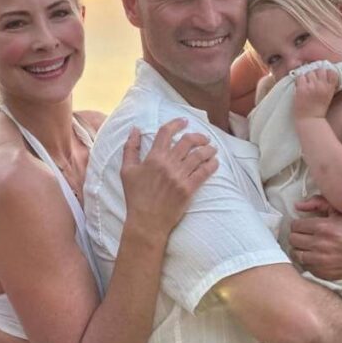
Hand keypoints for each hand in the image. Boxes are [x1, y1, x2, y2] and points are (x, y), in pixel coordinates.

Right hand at [121, 118, 217, 236]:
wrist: (146, 221)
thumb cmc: (135, 196)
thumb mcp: (126, 170)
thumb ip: (130, 148)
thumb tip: (135, 129)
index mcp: (153, 158)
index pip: (166, 133)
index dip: (176, 124)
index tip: (184, 121)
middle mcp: (168, 164)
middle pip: (188, 141)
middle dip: (198, 136)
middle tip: (203, 138)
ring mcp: (180, 176)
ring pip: (199, 155)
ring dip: (208, 149)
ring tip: (212, 148)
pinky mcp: (189, 188)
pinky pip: (204, 172)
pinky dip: (212, 164)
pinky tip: (215, 162)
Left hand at [290, 197, 341, 281]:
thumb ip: (318, 203)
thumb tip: (297, 206)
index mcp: (323, 228)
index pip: (295, 226)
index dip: (299, 225)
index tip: (305, 226)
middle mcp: (320, 245)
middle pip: (293, 240)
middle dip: (298, 236)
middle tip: (306, 236)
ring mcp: (322, 261)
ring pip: (296, 254)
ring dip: (300, 249)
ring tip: (309, 246)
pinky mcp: (325, 273)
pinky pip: (306, 267)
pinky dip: (308, 262)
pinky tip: (316, 257)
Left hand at [293, 68, 338, 119]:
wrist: (309, 119)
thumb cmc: (319, 108)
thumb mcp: (329, 96)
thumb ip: (329, 85)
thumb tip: (327, 74)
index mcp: (330, 88)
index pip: (331, 71)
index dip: (327, 72)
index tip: (324, 75)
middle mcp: (321, 86)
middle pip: (320, 70)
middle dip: (317, 73)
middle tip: (314, 79)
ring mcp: (310, 87)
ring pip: (309, 72)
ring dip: (307, 76)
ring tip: (307, 82)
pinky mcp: (301, 89)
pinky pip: (300, 77)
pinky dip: (300, 79)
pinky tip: (300, 84)